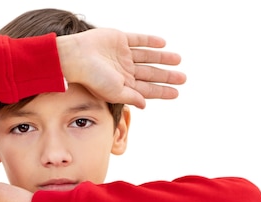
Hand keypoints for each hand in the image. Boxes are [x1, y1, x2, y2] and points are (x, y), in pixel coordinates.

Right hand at [56, 28, 185, 107]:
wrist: (77, 57)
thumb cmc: (92, 78)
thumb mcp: (114, 92)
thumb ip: (131, 97)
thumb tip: (146, 104)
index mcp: (123, 85)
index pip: (148, 89)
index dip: (163, 91)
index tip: (177, 93)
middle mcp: (124, 70)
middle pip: (150, 73)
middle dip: (167, 76)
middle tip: (183, 78)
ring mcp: (122, 55)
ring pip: (147, 56)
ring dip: (162, 58)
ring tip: (178, 60)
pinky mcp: (119, 40)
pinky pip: (138, 40)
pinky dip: (150, 41)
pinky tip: (163, 44)